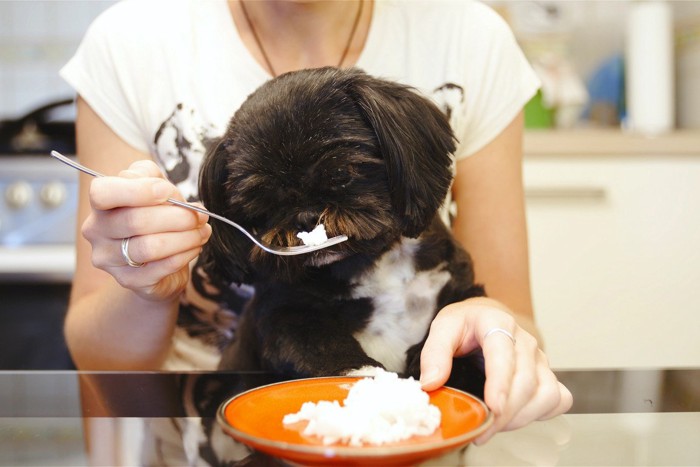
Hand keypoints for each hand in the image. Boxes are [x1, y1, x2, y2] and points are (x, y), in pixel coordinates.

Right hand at [82, 160, 211, 301]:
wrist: (156, 262)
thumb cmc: (155, 218)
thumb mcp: (152, 187)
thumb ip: (151, 177)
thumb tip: (164, 190)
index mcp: (100, 204)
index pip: (103, 192)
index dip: (138, 190)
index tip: (167, 191)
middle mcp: (97, 232)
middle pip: (135, 221)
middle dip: (177, 216)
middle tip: (200, 216)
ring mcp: (110, 259)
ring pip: (150, 247)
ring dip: (186, 237)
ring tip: (202, 231)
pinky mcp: (129, 280)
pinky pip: (162, 267)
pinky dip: (185, 254)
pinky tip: (195, 247)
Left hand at [419, 297, 572, 444]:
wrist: (482, 318)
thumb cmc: (464, 326)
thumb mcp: (442, 329)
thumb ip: (434, 353)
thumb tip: (431, 383)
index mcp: (496, 323)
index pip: (503, 353)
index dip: (500, 382)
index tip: (493, 407)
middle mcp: (523, 340)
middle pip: (526, 380)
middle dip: (505, 411)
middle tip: (482, 429)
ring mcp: (539, 358)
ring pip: (546, 393)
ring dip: (522, 416)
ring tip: (496, 425)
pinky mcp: (547, 373)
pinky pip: (558, 398)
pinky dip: (541, 413)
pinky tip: (517, 417)